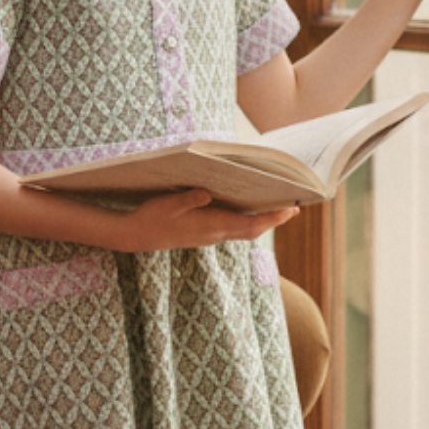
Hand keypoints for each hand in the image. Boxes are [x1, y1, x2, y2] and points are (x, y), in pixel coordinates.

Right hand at [115, 189, 299, 252]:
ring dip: (261, 222)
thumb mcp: (168, 203)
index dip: (272, 218)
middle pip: (252, 230)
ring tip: (276, 208)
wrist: (135, 236)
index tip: (291, 210)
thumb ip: (189, 198)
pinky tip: (247, 211)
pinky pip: (233, 230)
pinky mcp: (203, 235)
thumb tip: (207, 192)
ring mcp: (208, 236)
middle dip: (273, 220)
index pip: (250, 225)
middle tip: (293, 208)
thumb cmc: (151, 217)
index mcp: (210, 226)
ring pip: (243, 231)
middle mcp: (214, 234)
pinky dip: (247, 222)